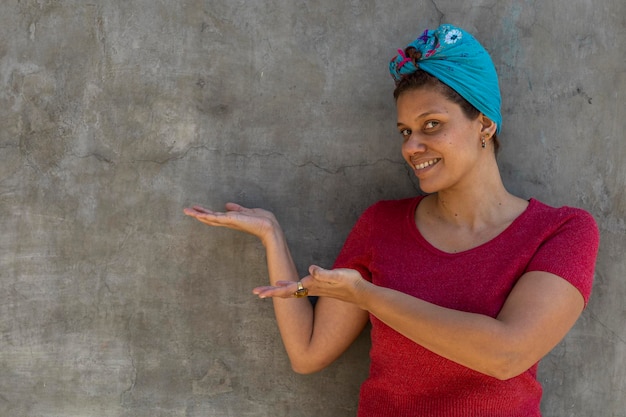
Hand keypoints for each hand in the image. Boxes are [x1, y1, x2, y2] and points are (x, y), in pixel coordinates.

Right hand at [183, 203, 278, 242]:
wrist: (268, 227)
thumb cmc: (262, 220)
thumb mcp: (247, 211)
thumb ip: (237, 209)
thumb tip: (227, 205)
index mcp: (232, 220)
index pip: (216, 216)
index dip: (206, 212)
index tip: (197, 209)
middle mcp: (228, 222)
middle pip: (210, 218)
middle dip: (198, 214)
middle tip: (186, 210)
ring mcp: (229, 222)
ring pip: (210, 218)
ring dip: (198, 214)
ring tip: (187, 211)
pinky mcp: (231, 220)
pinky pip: (216, 218)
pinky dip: (206, 216)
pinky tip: (198, 214)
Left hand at [253, 266, 369, 304]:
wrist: (361, 293)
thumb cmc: (351, 283)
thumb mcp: (339, 275)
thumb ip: (325, 274)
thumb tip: (311, 269)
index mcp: (312, 285)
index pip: (289, 289)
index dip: (274, 290)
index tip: (260, 293)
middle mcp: (310, 288)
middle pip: (285, 291)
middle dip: (270, 292)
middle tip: (255, 293)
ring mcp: (313, 288)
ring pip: (290, 290)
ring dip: (276, 289)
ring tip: (264, 290)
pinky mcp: (317, 287)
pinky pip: (297, 287)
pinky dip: (286, 285)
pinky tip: (282, 282)